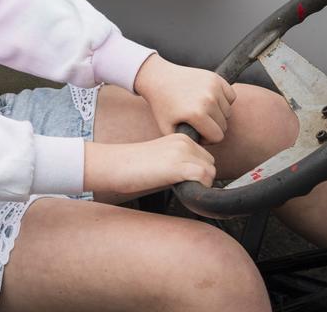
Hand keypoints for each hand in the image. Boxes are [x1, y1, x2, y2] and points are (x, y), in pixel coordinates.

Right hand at [84, 135, 216, 194]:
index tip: (184, 179)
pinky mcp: (178, 166)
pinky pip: (203, 178)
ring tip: (179, 187)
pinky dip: (198, 188)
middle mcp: (184, 142)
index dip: (198, 171)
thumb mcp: (163, 157)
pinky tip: (181, 189)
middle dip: (200, 177)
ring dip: (199, 184)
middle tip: (182, 185)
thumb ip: (181, 161)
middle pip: (210, 164)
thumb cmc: (133, 165)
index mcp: (181, 137)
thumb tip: (197, 178)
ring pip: (210, 172)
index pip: (205, 157)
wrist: (115, 164)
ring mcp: (182, 153)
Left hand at [133, 53, 235, 142]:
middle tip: (198, 123)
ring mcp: (213, 86)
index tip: (197, 133)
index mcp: (197, 113)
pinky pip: (231, 96)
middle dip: (212, 127)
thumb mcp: (167, 129)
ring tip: (202, 112)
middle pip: (223, 125)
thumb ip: (186, 142)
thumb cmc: (162, 106)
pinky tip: (210, 101)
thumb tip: (202, 151)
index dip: (207, 139)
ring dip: (218, 114)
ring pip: (228, 111)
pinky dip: (224, 100)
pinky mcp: (216, 77)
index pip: (217, 137)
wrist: (159, 78)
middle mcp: (208, 99)